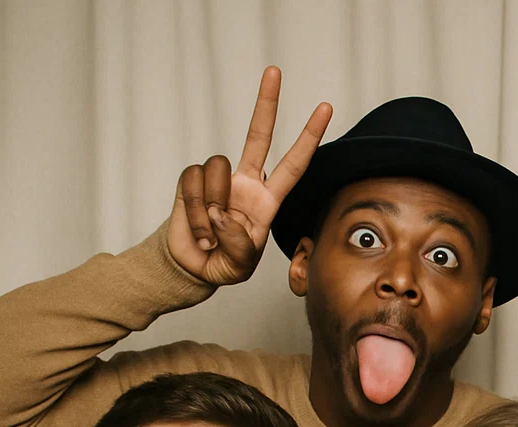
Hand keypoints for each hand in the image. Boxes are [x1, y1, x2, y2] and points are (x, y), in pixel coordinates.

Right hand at [166, 67, 332, 285]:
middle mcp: (245, 183)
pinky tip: (198, 231)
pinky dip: (195, 212)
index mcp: (268, 200)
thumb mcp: (241, 264)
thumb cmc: (223, 264)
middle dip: (266, 103)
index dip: (309, 138)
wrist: (192, 266)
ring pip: (219, 168)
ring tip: (210, 235)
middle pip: (258, 135)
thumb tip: (224, 213)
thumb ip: (240, 244)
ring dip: (212, 208)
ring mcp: (219, 180)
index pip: (293, 164)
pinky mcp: (193, 180)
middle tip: (275, 70)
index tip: (325, 109)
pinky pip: (195, 182)